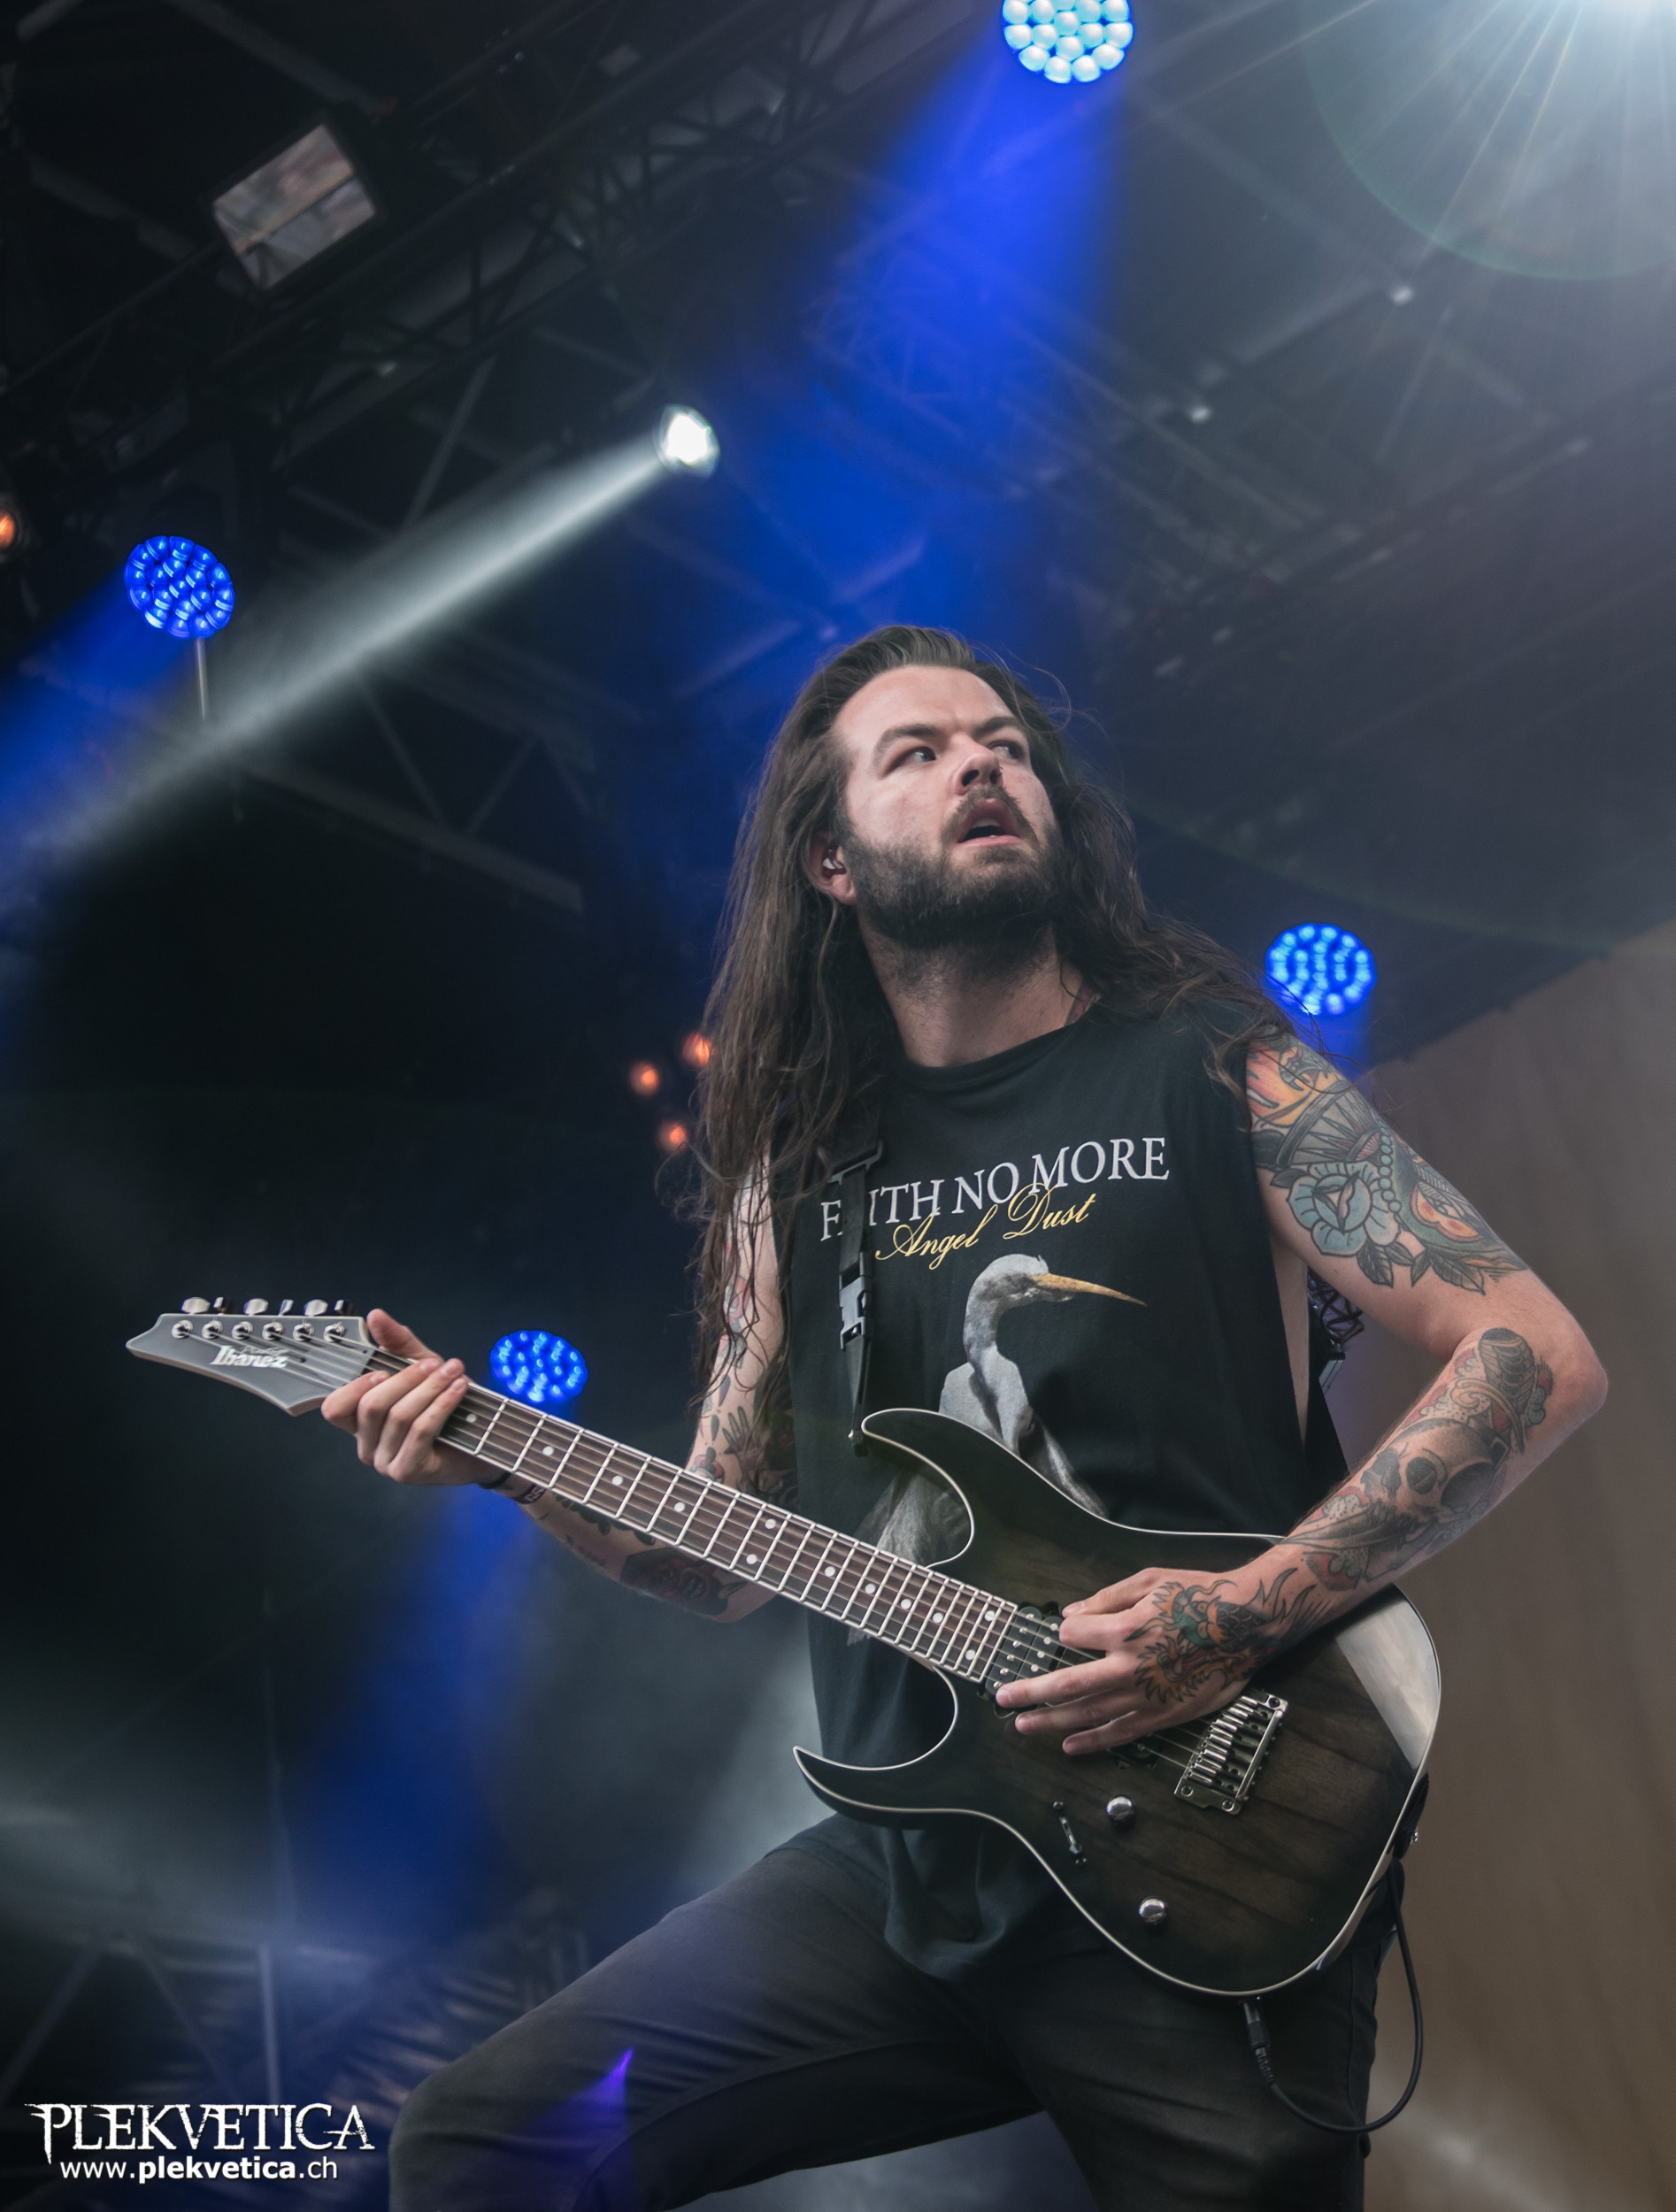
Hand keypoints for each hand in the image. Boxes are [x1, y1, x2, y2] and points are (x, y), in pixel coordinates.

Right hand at [320, 1309, 477, 1485]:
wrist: (482, 1439)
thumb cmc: (447, 1405)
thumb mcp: (422, 1367)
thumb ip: (398, 1343)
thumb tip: (375, 1316)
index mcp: (361, 1422)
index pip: (334, 1408)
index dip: (354, 1387)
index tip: (384, 1369)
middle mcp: (367, 1445)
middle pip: (371, 1407)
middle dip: (407, 1379)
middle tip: (435, 1364)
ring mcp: (385, 1462)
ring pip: (398, 1417)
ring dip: (430, 1388)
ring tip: (454, 1372)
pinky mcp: (408, 1471)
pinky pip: (420, 1431)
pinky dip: (441, 1405)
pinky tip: (458, 1389)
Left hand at [993, 1564, 1300, 1754]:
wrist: (1245, 1625)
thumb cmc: (1198, 1595)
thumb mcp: (1149, 1581)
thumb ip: (1105, 1598)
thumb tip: (1069, 1616)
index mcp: (1124, 1630)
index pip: (1073, 1635)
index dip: (1066, 1631)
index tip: (1070, 1630)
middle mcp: (1129, 1668)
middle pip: (1067, 1684)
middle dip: (1031, 1693)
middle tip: (1003, 1699)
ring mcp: (1145, 1697)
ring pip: (1089, 1714)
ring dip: (1052, 1721)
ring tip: (1023, 1725)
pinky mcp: (1162, 1716)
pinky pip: (1120, 1733)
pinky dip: (1092, 1742)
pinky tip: (1069, 1746)